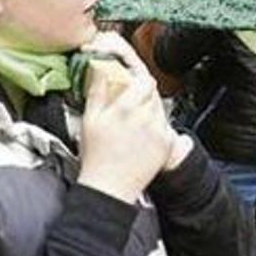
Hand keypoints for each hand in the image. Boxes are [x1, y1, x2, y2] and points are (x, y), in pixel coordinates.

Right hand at [76, 45, 174, 203]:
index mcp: (126, 108)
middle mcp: (146, 117)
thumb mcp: (90, 118)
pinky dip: (155, 125)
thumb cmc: (96, 157)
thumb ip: (98, 89)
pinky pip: (165, 125)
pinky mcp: (166, 144)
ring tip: (132, 123)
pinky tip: (140, 136)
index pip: (144, 80)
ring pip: (159, 107)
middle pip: (153, 93)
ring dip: (148, 108)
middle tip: (127, 103)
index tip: (129, 82)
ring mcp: (159, 131)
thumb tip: (100, 67)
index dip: (137, 78)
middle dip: (141, 93)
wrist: (109, 188)